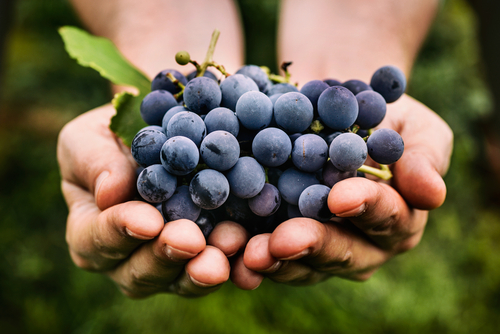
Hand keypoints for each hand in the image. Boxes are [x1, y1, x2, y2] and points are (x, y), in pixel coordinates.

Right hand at [57, 105, 246, 297]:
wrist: (159, 135)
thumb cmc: (115, 137)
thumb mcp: (91, 137)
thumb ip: (94, 163)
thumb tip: (110, 193)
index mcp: (90, 232)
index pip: (96, 240)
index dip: (120, 232)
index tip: (148, 220)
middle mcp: (127, 258)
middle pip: (141, 272)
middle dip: (167, 256)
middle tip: (191, 240)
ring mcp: (169, 264)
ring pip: (182, 279)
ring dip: (205, 267)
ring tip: (228, 244)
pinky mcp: (206, 257)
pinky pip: (222, 268)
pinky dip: (237, 263)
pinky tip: (252, 251)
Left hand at [232, 94, 452, 288]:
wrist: (326, 105)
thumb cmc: (374, 112)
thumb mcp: (410, 123)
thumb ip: (424, 156)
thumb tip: (432, 193)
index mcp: (397, 217)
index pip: (386, 217)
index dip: (367, 208)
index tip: (341, 196)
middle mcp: (360, 242)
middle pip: (341, 253)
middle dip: (312, 246)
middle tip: (283, 240)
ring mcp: (317, 245)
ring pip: (300, 263)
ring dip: (272, 260)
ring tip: (248, 253)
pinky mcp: (278, 239)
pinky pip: (265, 254)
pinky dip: (244, 253)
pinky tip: (225, 248)